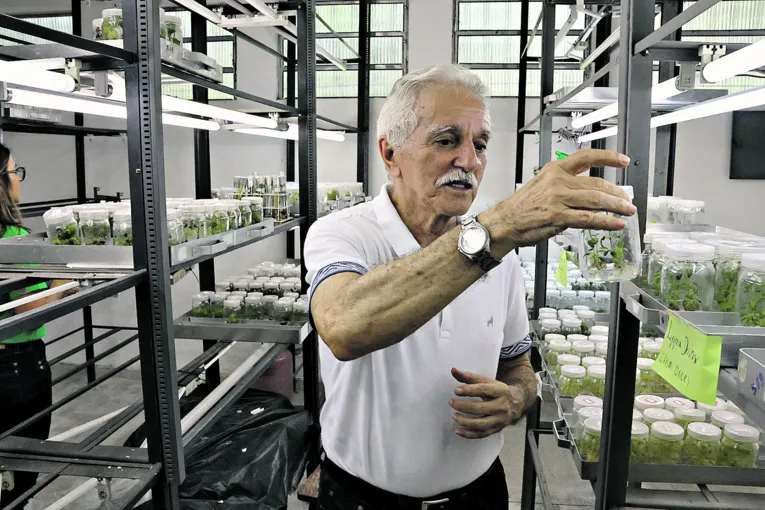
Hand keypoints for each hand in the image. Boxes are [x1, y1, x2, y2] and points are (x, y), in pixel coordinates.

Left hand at [449, 367, 525, 438]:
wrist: (516, 403)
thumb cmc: (497, 391)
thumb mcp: (486, 381)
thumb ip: (469, 377)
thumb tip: (453, 370)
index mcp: (500, 391)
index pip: (484, 390)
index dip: (469, 390)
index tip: (456, 390)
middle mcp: (502, 406)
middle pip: (481, 408)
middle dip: (463, 406)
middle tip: (451, 402)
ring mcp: (500, 419)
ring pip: (481, 424)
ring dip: (465, 421)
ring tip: (454, 415)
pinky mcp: (497, 429)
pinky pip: (482, 434)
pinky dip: (469, 434)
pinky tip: (458, 430)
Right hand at [480, 149, 635, 253]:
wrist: (505, 222)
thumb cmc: (523, 206)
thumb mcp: (543, 185)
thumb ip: (566, 185)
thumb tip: (592, 194)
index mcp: (555, 170)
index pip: (586, 157)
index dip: (609, 157)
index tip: (624, 160)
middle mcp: (558, 181)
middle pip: (597, 183)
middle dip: (617, 192)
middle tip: (627, 199)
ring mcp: (558, 199)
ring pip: (596, 200)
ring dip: (617, 206)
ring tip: (628, 210)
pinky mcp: (558, 217)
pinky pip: (589, 218)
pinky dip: (606, 222)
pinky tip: (617, 223)